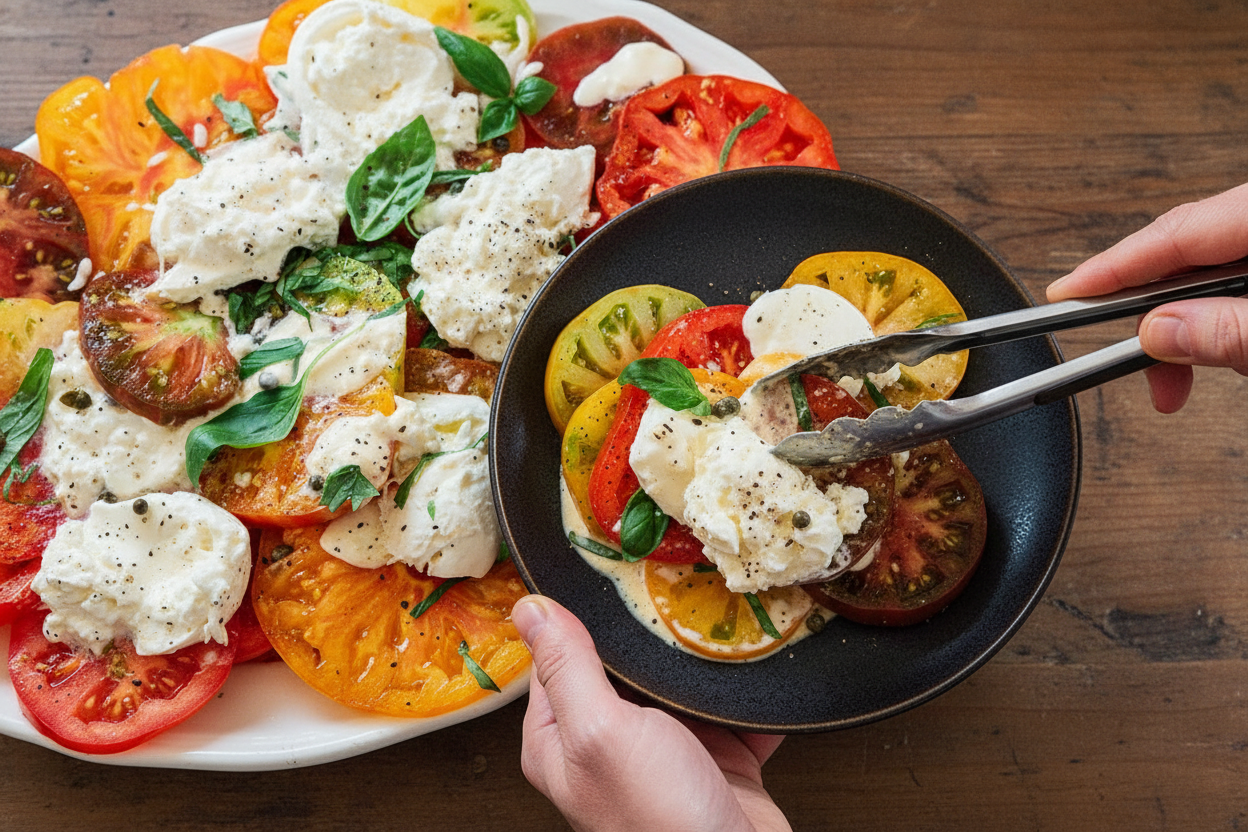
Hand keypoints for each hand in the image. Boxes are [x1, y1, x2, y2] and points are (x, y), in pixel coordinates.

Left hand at [512, 594, 791, 831]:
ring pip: (676, 684)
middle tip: (663, 582)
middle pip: (620, 668)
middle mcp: (607, 747)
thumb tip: (529, 610)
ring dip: (697, 656)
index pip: (552, 661)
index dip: (572, 618)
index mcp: (559, 741)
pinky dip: (743, 687)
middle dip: (644, 631)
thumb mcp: (600, 729)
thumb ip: (567, 666)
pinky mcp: (717, 761)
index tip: (596, 576)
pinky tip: (752, 657)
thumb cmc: (661, 821)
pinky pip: (729, 709)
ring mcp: (664, 754)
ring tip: (711, 611)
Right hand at [1046, 181, 1247, 411]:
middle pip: (1186, 256)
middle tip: (1136, 366)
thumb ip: (1228, 330)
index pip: (1174, 233)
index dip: (1111, 266)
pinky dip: (1220, 321)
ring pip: (1211, 276)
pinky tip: (1225, 353)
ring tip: (1179, 379)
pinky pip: (1236, 285)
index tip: (1064, 293)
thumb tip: (1159, 331)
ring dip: (1189, 329)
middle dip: (1154, 316)